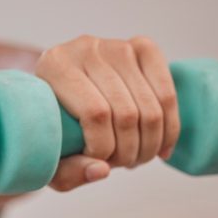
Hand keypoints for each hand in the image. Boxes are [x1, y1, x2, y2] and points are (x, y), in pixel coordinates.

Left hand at [35, 35, 179, 191]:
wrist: (55, 92)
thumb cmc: (49, 128)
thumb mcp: (48, 156)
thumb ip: (67, 172)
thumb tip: (103, 171)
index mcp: (53, 66)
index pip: (95, 113)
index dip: (104, 148)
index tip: (97, 162)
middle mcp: (84, 48)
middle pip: (125, 112)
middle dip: (128, 152)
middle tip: (119, 164)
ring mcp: (116, 45)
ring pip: (150, 107)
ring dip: (149, 145)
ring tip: (134, 159)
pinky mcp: (142, 47)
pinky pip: (168, 93)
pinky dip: (170, 129)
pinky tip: (159, 149)